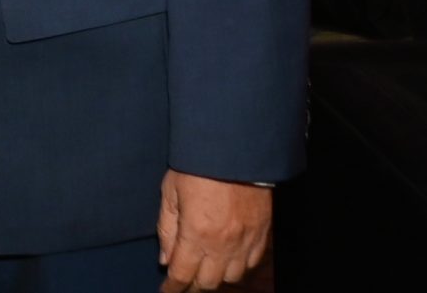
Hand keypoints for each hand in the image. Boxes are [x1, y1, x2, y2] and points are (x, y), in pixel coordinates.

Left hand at [156, 170, 270, 291]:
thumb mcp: (171, 192)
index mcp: (197, 234)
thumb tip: (165, 259)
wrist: (235, 148)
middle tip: (184, 279)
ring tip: (206, 267)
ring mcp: (245, 240)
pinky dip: (239, 266)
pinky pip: (251, 263)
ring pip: (231, 277)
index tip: (166, 292)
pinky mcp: (262, 233)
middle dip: (193, 284)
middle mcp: (223, 243)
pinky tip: (228, 258)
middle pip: (208, 282)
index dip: (172, 288)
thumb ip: (167, 229)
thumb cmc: (197, 165)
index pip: (182, 274)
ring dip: (217, 276)